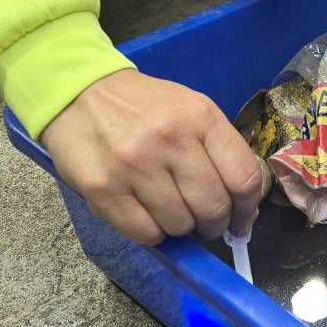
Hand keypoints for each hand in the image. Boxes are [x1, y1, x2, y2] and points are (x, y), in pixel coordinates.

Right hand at [41, 69, 262, 245]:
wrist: (79, 92)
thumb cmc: (143, 107)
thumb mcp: (191, 110)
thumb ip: (219, 153)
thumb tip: (242, 210)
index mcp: (200, 116)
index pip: (243, 178)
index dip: (247, 210)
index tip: (242, 222)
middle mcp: (169, 138)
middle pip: (213, 208)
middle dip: (214, 224)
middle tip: (204, 221)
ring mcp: (134, 165)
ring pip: (180, 225)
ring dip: (180, 227)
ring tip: (169, 208)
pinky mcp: (103, 188)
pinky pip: (145, 234)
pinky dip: (152, 233)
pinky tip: (146, 213)